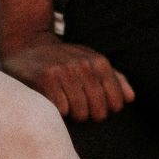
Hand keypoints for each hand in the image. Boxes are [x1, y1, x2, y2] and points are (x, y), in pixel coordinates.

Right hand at [0, 32, 135, 121]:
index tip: (94, 104)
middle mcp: (83, 65)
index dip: (105, 109)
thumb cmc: (63, 59)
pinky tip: (51, 100)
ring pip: (79, 113)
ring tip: (64, 103)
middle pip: (98, 112)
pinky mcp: (45, 78)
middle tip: (76, 105)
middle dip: (88, 114)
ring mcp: (64, 71)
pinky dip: (57, 111)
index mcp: (99, 62)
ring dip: (71, 114)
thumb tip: (131, 98)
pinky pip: (61, 110)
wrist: (27, 44)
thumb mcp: (91, 62)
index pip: (115, 103)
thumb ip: (114, 79)